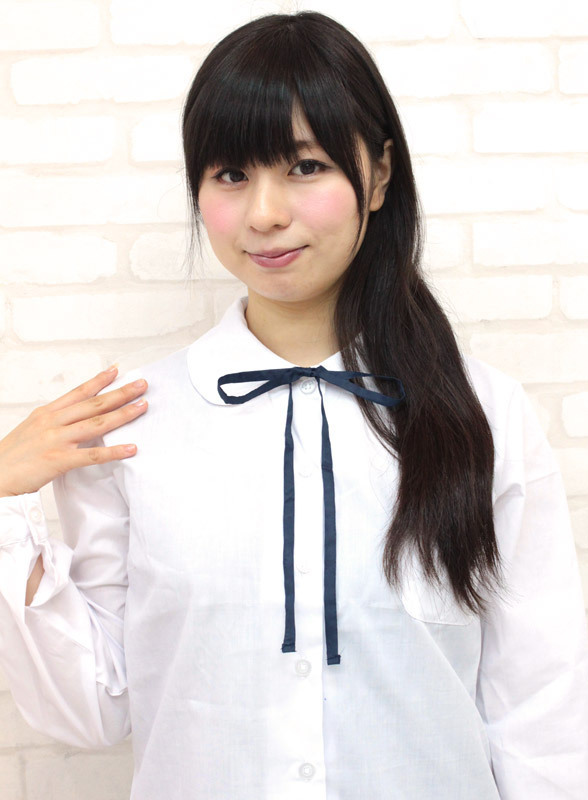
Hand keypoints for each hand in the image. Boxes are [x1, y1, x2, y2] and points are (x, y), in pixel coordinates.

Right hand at [0, 367, 147, 496]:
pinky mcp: (58, 460)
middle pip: (93, 403)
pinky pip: (92, 455)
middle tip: (142, 385)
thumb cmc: (12, 456)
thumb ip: (54, 421)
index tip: (117, 370)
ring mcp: (56, 440)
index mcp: (46, 413)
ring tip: (143, 407)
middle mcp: (52, 422)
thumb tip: (74, 417)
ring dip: (123, 414)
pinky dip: (114, 451)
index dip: (99, 380)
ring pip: (97, 423)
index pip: (78, 392)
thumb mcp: (32, 429)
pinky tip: (131, 448)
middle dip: (120, 392)